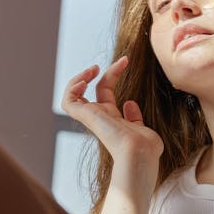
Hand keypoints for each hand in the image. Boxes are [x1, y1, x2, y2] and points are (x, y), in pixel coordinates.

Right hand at [62, 56, 162, 172]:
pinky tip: (84, 81)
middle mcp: (101, 118)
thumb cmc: (145, 148)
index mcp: (113, 120)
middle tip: (106, 64)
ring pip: (73, 96)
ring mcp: (93, 118)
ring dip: (79, 78)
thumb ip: (135, 118)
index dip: (113, 74)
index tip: (125, 61)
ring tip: (92, 70)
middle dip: (96, 73)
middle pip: (92, 90)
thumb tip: (129, 102)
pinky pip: (68, 102)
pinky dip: (72, 88)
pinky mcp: (86, 117)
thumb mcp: (142, 128)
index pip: (106, 92)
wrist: (139, 153)